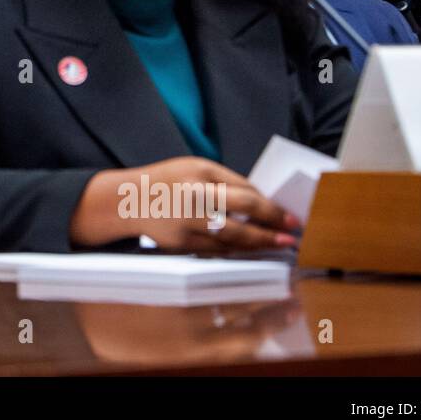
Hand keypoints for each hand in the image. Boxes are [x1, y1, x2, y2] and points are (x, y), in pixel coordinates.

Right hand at [70, 158, 298, 252]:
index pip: (246, 191)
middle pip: (246, 211)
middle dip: (274, 224)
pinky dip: (237, 251)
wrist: (127, 200)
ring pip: (235, 236)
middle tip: (292, 232)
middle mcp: (195, 196)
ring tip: (279, 244)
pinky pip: (218, 250)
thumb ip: (225, 182)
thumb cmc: (167, 181)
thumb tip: (261, 202)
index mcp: (201, 173)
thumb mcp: (194, 168)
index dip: (271, 206)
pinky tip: (251, 251)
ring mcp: (188, 221)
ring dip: (261, 242)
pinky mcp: (182, 243)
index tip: (289, 215)